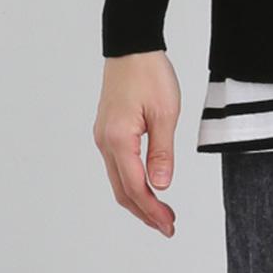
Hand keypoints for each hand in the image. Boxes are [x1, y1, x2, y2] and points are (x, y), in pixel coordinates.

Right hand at [93, 51, 180, 237]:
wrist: (131, 46)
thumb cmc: (149, 72)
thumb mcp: (165, 111)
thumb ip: (162, 151)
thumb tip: (161, 185)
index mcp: (119, 139)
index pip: (135, 187)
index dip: (152, 210)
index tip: (168, 224)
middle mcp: (105, 142)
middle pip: (122, 190)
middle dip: (145, 212)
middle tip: (167, 226)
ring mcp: (104, 136)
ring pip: (118, 180)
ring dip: (138, 199)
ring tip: (160, 212)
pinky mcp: (108, 130)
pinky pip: (117, 165)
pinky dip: (131, 182)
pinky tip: (146, 186)